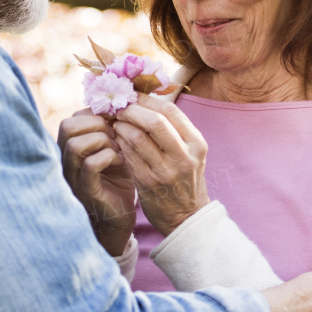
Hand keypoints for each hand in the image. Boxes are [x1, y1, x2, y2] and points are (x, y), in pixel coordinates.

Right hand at [57, 109, 135, 255]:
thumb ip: (111, 128)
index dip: (97, 114)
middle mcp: (66, 159)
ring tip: (118, 148)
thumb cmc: (118, 179)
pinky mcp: (86, 190)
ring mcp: (73, 176)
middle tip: (116, 134)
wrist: (120, 216)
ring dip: (102, 141)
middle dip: (97, 124)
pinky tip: (121, 161)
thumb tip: (121, 103)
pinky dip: (108, 157)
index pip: (74, 117)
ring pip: (75, 145)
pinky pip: (89, 165)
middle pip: (67, 126)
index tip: (117, 122)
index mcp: (71, 146)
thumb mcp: (113, 148)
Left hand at [111, 95, 209, 236]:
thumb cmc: (185, 178)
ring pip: (137, 137)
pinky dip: (119, 143)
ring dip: (121, 126)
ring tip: (115, 122)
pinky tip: (115, 139)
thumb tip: (145, 99)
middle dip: (132, 110)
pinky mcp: (148, 183)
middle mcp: (184, 156)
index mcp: (196, 143)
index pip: (170, 110)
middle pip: (154, 121)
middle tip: (119, 107)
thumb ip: (174, 128)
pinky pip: (128, 155)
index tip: (132, 94)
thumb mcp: (190, 152)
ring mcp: (166, 171)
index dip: (147, 99)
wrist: (187, 217)